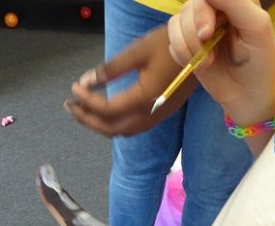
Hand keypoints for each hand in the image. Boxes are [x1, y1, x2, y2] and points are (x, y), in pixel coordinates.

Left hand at [64, 26, 197, 136]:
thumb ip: (111, 69)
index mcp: (145, 98)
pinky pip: (133, 127)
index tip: (74, 88)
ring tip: (82, 110)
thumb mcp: (138, 51)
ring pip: (122, 131)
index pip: (107, 109)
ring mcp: (157, 116)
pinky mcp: (161, 113)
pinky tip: (105, 111)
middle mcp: (151, 113)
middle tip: (70, 106)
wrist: (204, 48)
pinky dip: (114, 123)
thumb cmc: (171, 44)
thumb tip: (86, 81)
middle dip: (87, 120)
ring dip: (100, 124)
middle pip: (112, 128)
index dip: (86, 101)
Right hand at [168, 0, 274, 124]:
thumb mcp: (256, 27)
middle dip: (193, 32)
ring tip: (207, 64)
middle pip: (188, 7)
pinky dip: (182, 56)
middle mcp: (214, 10)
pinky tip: (199, 67)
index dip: (201, 11)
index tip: (206, 33)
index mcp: (233, 1)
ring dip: (187, 47)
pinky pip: (171, 43)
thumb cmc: (259, 62)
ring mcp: (198, 29)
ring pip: (175, 23)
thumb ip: (235, 2)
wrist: (247, 95)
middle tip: (209, 54)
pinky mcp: (187, 47)